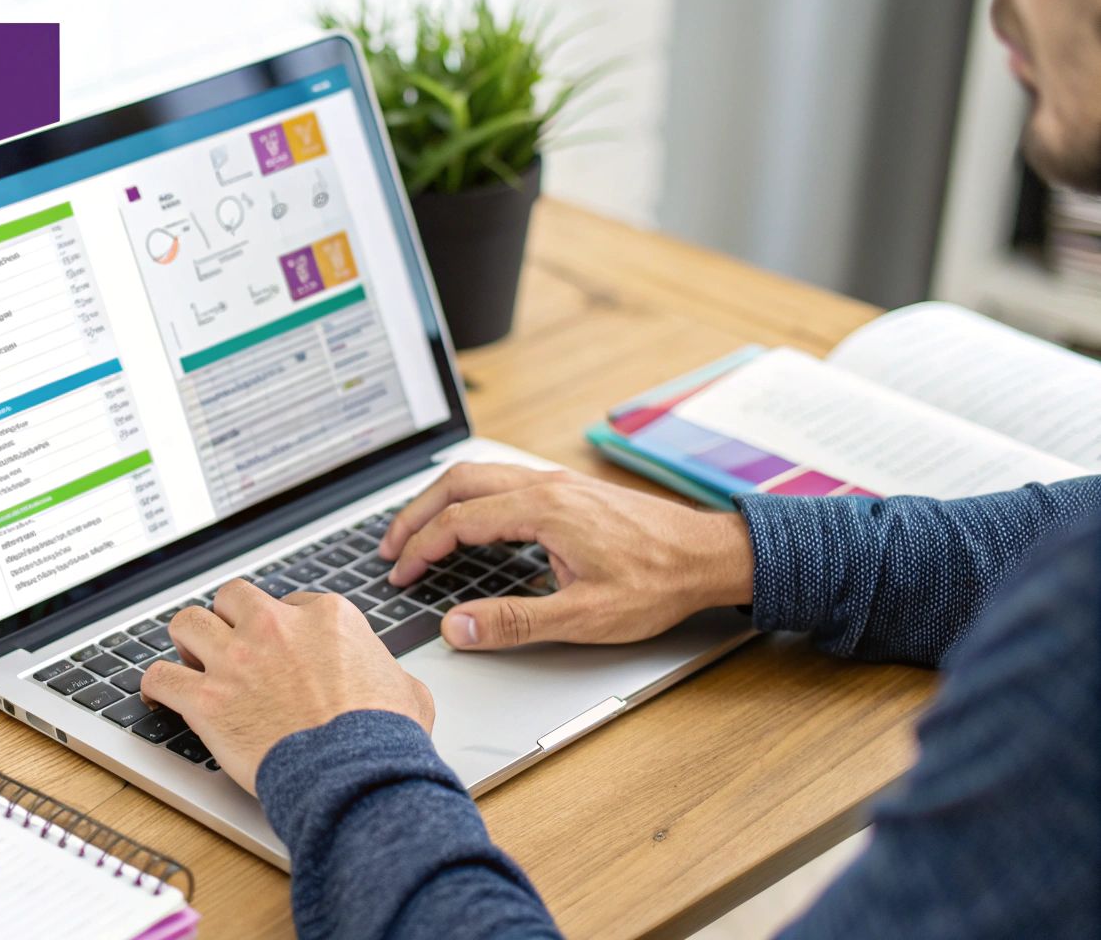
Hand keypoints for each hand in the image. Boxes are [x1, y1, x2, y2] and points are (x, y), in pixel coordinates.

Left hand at [139, 580, 433, 794]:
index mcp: (325, 618)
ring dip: (187, 641)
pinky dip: (156, 685)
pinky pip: (160, 676)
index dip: (282, 629)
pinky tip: (160, 694)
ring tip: (190, 660)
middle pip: (232, 598)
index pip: (288, 604)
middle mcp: (275, 628)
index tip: (279, 651)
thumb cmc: (382, 738)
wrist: (354, 775)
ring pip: (187, 623)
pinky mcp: (206, 699)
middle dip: (228, 619)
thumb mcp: (408, 691)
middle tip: (229, 645)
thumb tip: (388, 681)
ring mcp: (236, 660)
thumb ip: (387, 672)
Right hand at [379, 464, 753, 649]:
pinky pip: (503, 481)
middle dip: (416, 513)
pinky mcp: (570, 490)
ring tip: (418, 532)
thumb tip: (457, 627)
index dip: (421, 547)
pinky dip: (470, 498)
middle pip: (459, 483)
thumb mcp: (585, 617)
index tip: (401, 574)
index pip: (459, 520)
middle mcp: (546, 486)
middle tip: (391, 546)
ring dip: (441, 502)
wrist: (712, 555)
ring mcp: (558, 483)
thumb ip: (514, 623)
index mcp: (544, 510)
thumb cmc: (659, 582)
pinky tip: (470, 523)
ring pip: (480, 476)